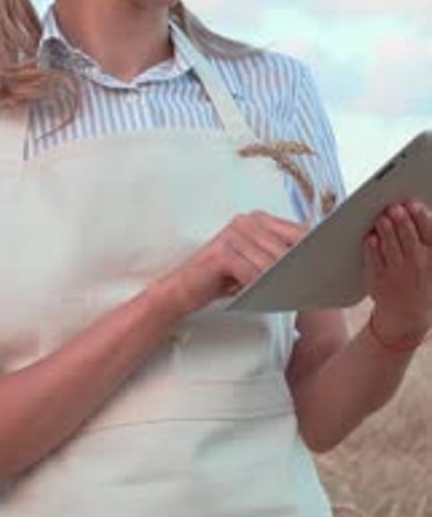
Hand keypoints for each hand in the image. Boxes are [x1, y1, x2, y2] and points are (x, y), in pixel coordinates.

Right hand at [153, 211, 308, 315]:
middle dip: (301, 269)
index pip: (299, 231)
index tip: (332, 266)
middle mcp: (247, 220)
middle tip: (317, 288)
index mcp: (259, 219)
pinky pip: (252, 273)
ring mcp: (234, 233)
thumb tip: (316, 269)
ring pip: (272, 263)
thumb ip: (280, 259)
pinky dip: (262, 288)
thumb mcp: (256, 266)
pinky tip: (268, 297)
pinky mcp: (223, 251)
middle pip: (288, 248)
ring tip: (296, 295)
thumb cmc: (224, 278)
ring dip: (284, 282)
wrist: (184, 288)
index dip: (316, 249)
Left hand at [363, 200, 431, 341]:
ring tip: (382, 218)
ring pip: (390, 245)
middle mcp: (417, 264)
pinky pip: (374, 260)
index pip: (430, 232)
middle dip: (401, 219)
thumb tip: (419, 210)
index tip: (413, 204)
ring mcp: (397, 272)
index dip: (421, 216)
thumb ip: (428, 240)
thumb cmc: (418, 281)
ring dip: (385, 229)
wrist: (406, 317)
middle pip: (408, 236)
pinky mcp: (378, 279)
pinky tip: (371, 237)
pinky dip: (372, 247)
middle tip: (393, 207)